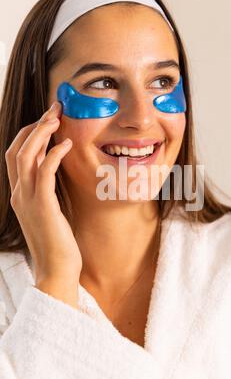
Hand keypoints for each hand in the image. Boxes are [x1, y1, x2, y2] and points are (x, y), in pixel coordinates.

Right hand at [5, 102, 81, 307]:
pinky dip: (53, 154)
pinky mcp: (43, 206)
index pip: (16, 154)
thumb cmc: (58, 241)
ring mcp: (28, 200)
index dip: (29, 133)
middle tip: (55, 109)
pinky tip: (66, 144)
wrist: (57, 269)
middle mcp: (19, 193)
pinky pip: (44, 172)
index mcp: (19, 194)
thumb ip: (48, 190)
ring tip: (58, 118)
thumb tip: (56, 169)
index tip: (48, 119)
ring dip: (41, 133)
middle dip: (35, 125)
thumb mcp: (50, 211)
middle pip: (17, 149)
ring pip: (26, 156)